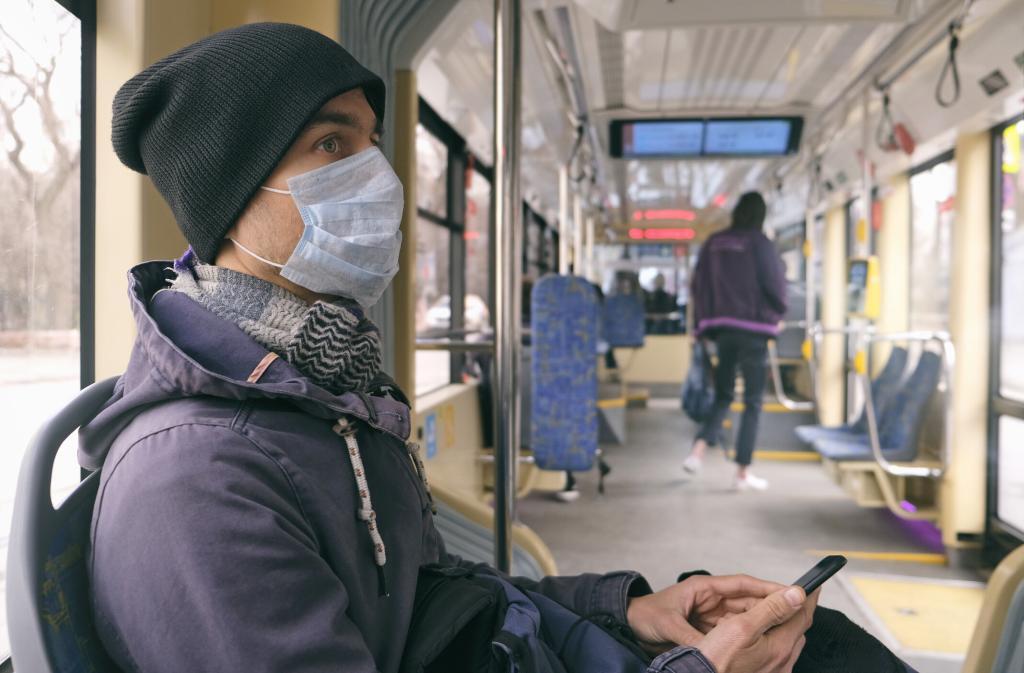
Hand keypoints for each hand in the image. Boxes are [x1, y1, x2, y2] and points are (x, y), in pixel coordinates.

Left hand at [626, 574, 786, 653]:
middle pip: (748, 602)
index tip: (789, 591)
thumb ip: (690, 636)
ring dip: (760, 623)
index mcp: (704, 588)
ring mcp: (710, 615)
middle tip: (794, 615)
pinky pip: (731, 632)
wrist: (629, 625)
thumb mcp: (668, 624)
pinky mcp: (706, 629)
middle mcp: (711, 599)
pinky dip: (744, 637)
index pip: (743, 585)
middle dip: (770, 607)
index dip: (767, 587)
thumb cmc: (645, 615)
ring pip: (742, 618)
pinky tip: (758, 645)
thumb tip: (708, 650)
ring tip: (782, 631)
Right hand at [697, 585, 817, 672]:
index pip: (802, 615)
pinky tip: (751, 637)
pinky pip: (774, 652)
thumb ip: (771, 609)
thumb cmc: (715, 659)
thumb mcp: (741, 626)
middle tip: (777, 596)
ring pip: (784, 640)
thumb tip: (796, 595)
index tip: (812, 585)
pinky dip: (767, 638)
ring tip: (756, 615)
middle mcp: (782, 662)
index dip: (807, 597)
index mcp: (780, 647)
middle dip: (788, 610)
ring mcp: (775, 671)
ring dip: (776, 624)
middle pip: (795, 628)